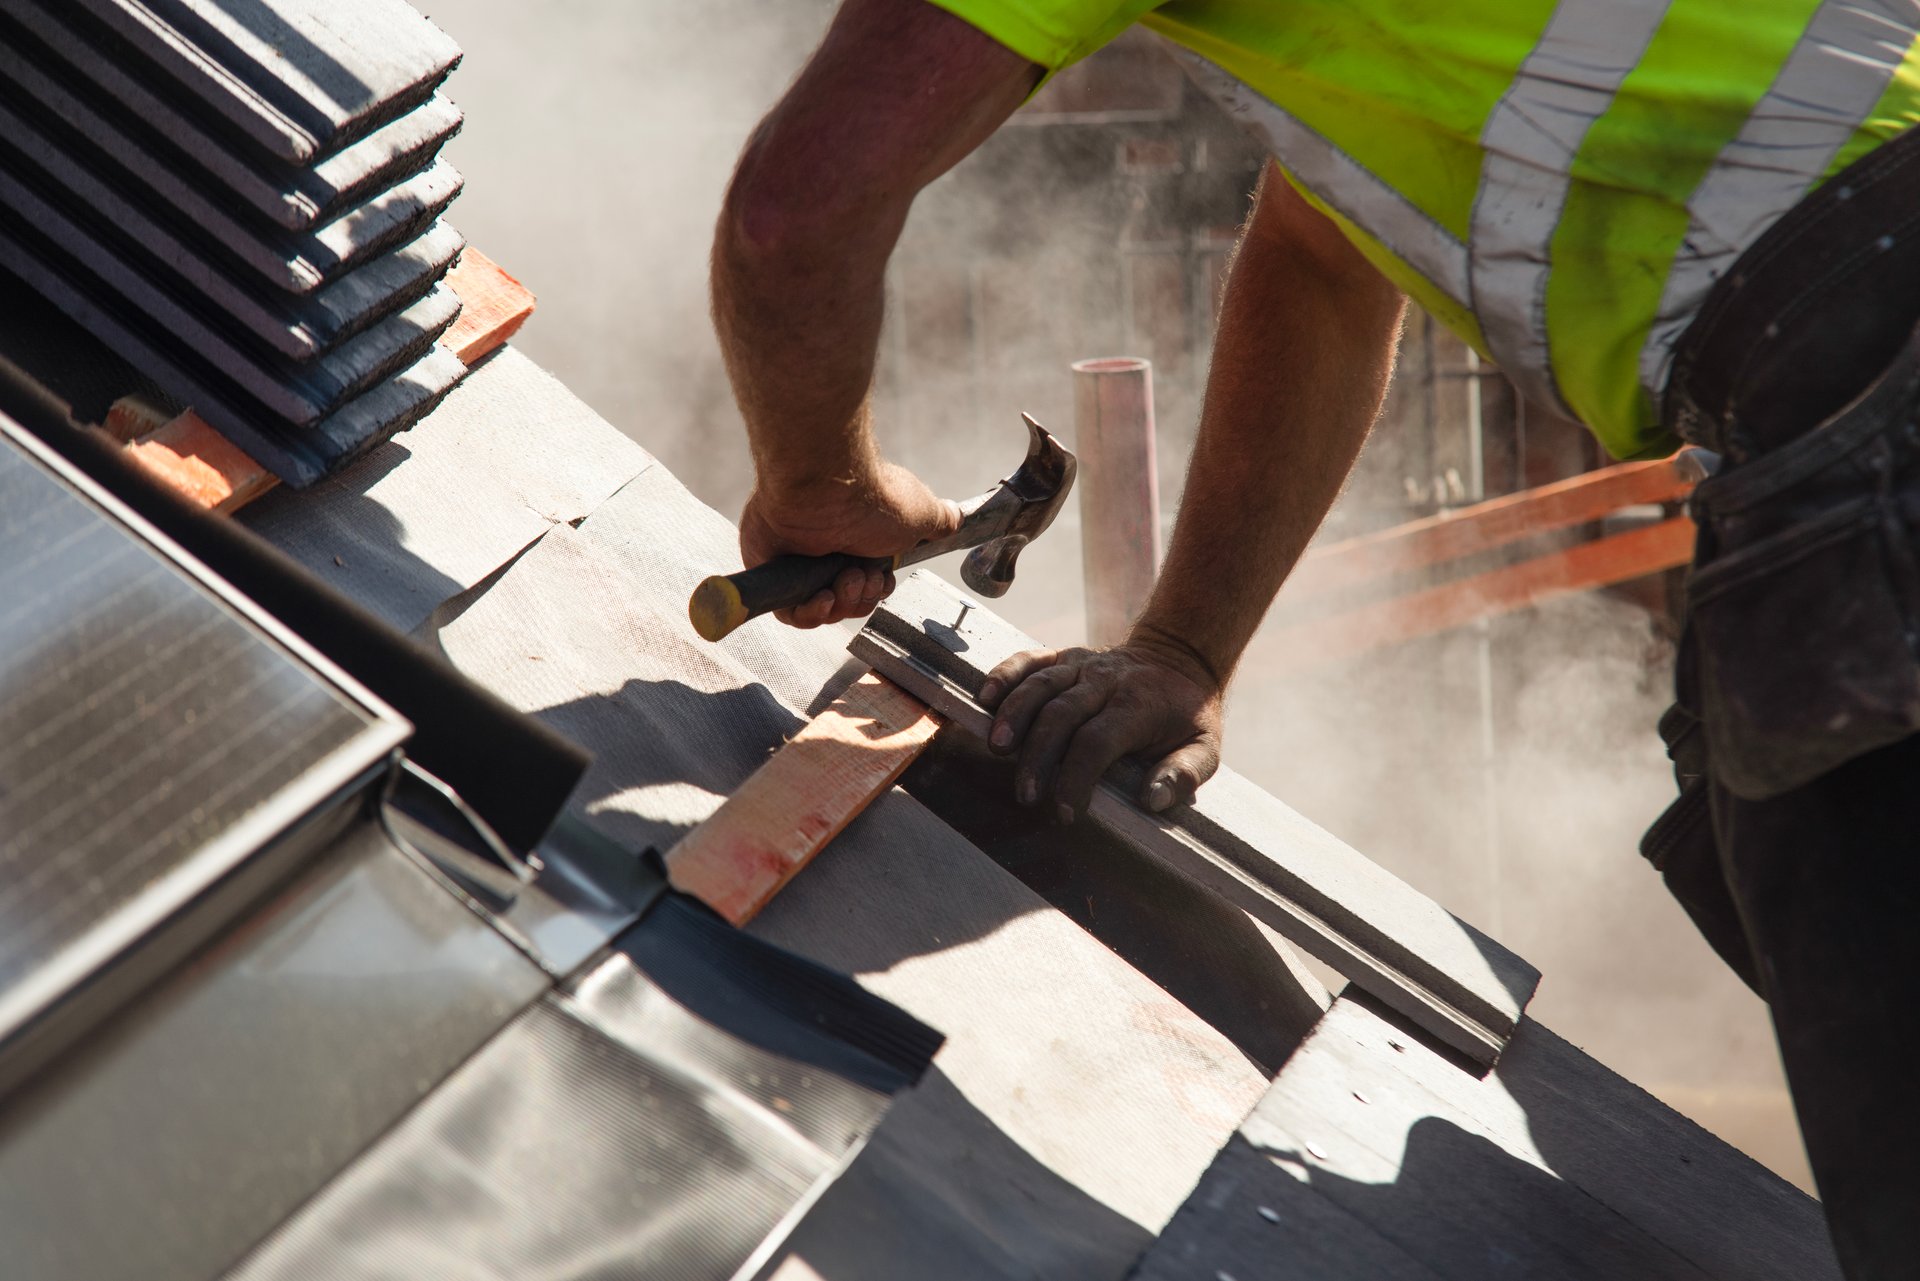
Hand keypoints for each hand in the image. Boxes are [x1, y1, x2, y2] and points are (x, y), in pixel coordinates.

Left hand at [740, 459, 960, 626]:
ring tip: (843, 580)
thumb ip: (939, 521)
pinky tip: (821, 597)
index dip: (877, 591)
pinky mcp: (770, 569)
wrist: (828, 487)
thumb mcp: (922, 512)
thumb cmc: (874, 497)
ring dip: (840, 603)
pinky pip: (790, 611)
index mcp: (857, 538)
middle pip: (847, 599)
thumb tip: (955, 521)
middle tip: (860, 577)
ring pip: (822, 608)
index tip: (881, 580)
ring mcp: (797, 560)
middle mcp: (827, 549)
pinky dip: (809, 613)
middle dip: (861, 597)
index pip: (868, 583)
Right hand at [979, 639, 1223, 820]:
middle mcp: (1106, 680)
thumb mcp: (1205, 748)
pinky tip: (984, 700)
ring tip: (996, 749)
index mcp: (1139, 705)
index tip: (1064, 813)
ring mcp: (1081, 663)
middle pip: (1061, 715)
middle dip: (1038, 757)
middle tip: (1026, 795)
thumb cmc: (1187, 715)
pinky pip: (1027, 661)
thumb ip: (1184, 775)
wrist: (1180, 657)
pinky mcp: (1062, 656)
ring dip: (1013, 716)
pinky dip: (1003, 676)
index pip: (1097, 741)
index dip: (1076, 778)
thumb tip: (1152, 800)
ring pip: (1039, 686)